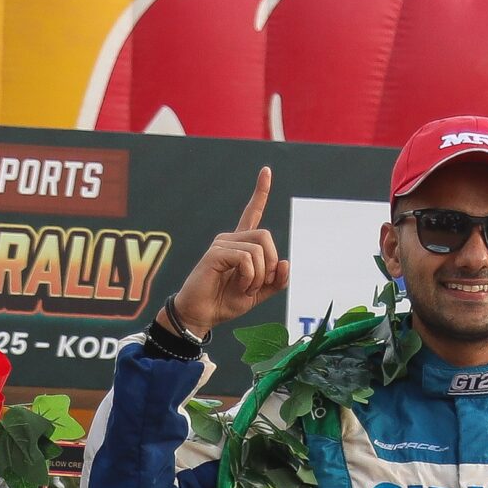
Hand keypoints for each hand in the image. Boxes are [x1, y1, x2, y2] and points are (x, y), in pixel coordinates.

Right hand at [167, 166, 291, 333]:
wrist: (202, 316)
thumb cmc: (225, 303)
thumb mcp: (258, 293)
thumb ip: (275, 280)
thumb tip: (285, 262)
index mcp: (241, 246)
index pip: (252, 213)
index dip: (260, 193)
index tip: (266, 171)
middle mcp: (231, 240)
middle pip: (266, 235)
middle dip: (270, 264)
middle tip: (259, 284)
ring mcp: (221, 244)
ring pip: (258, 249)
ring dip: (258, 275)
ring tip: (244, 288)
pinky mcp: (215, 253)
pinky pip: (246, 258)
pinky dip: (249, 277)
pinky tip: (238, 286)